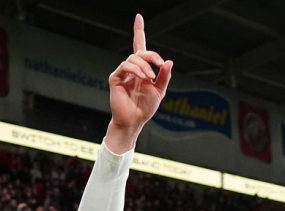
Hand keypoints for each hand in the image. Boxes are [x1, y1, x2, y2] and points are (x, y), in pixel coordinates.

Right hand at [105, 14, 173, 153]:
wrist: (135, 120)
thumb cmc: (146, 107)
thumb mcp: (159, 91)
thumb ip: (164, 77)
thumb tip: (169, 61)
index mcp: (142, 69)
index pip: (140, 46)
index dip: (139, 31)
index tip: (139, 16)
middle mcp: (131, 68)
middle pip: (140, 51)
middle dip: (151, 55)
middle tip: (159, 65)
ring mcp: (123, 73)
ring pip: (133, 58)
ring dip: (145, 66)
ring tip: (150, 78)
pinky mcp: (116, 78)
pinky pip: (126, 66)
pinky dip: (136, 70)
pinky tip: (143, 78)